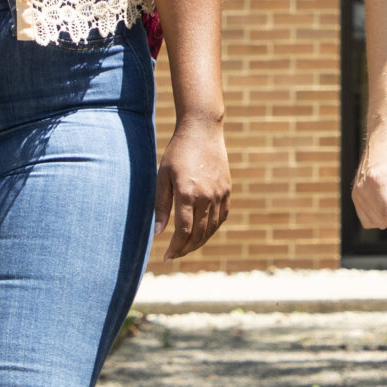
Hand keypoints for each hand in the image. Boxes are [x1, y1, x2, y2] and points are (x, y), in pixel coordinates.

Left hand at [157, 116, 230, 259]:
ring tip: (186, 247)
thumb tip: (159, 233)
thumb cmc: (177, 152)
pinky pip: (222, 217)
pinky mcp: (227, 190)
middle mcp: (207, 196)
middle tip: (174, 255)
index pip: (183, 232)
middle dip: (186, 249)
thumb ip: (161, 206)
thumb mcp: (163, 177)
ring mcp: (220, 194)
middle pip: (199, 234)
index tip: (166, 257)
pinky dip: (212, 229)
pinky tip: (202, 232)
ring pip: (212, 228)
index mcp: (188, 193)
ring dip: (199, 242)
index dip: (175, 248)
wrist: (202, 130)